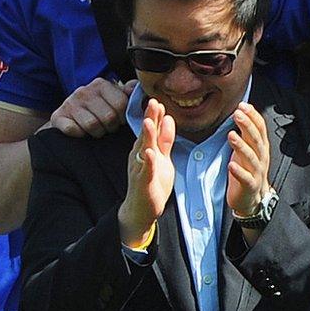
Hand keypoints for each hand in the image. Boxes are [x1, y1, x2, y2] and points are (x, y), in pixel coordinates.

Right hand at [49, 78, 132, 138]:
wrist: (67, 116)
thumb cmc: (96, 108)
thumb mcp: (113, 97)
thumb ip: (129, 93)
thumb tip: (142, 91)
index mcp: (100, 84)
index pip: (121, 104)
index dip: (124, 117)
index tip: (121, 121)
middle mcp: (84, 91)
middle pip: (108, 117)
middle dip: (111, 127)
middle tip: (108, 128)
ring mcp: (70, 103)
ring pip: (92, 125)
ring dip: (97, 133)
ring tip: (97, 130)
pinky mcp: (58, 116)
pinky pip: (73, 130)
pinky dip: (80, 134)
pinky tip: (82, 132)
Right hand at [118, 98, 176, 249]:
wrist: (141, 210)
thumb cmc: (152, 182)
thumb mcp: (163, 158)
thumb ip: (165, 140)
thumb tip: (169, 119)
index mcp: (145, 149)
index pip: (151, 129)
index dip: (155, 115)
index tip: (158, 100)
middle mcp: (140, 156)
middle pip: (146, 134)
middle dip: (150, 118)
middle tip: (153, 101)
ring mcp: (140, 169)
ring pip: (144, 150)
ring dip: (147, 136)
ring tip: (150, 122)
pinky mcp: (143, 182)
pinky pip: (146, 171)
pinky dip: (148, 162)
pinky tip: (150, 153)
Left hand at [226, 103, 272, 220]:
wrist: (252, 199)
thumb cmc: (247, 171)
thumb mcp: (248, 149)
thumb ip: (246, 133)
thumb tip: (241, 112)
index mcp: (261, 148)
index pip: (260, 129)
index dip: (253, 116)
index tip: (243, 105)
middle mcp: (261, 158)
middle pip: (257, 140)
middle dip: (248, 126)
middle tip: (238, 114)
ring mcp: (257, 172)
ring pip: (251, 158)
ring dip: (241, 146)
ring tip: (231, 135)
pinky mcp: (250, 186)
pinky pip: (246, 178)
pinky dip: (239, 172)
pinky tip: (231, 165)